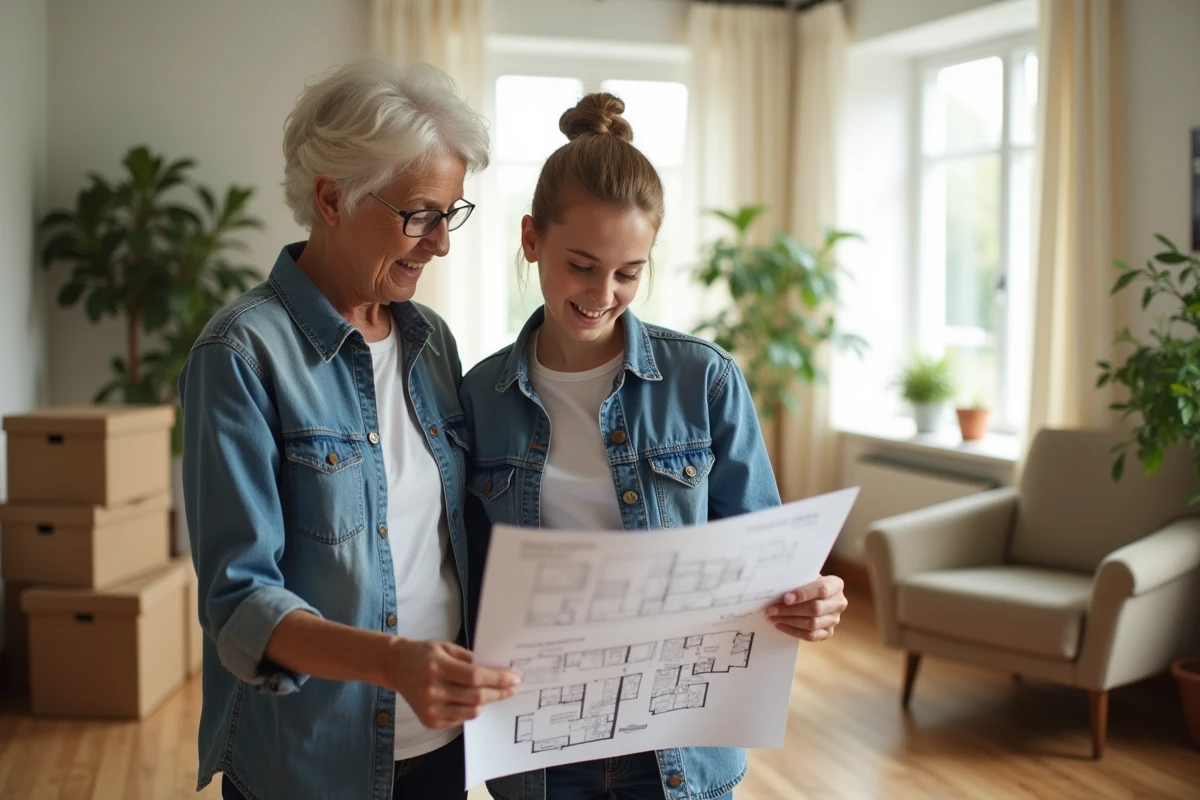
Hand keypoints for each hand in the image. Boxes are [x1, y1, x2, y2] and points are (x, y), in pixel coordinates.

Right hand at [383, 638, 520, 728]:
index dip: (498, 679)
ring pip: (470, 712)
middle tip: (513, 688)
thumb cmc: (423, 653)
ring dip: (487, 702)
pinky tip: (473, 700)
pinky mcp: (429, 721)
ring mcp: (430, 709)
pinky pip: (459, 719)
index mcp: (437, 667)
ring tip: (496, 694)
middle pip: (476, 697)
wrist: (395, 666)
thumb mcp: (446, 647)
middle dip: (499, 692)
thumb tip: (496, 669)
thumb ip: (469, 659)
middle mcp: (433, 690)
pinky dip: (470, 710)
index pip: (475, 677)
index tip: (515, 678)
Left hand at [765, 574, 846, 641]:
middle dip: (791, 610)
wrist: (816, 595)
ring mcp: (834, 619)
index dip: (803, 594)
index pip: (822, 589)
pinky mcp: (828, 632)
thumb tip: (777, 591)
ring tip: (773, 617)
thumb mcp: (807, 577)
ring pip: (812, 624)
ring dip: (790, 621)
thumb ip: (798, 581)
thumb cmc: (808, 583)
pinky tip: (781, 626)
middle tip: (772, 610)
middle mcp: (839, 602)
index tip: (785, 598)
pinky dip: (793, 632)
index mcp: (836, 584)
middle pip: (815, 609)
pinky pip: (811, 636)